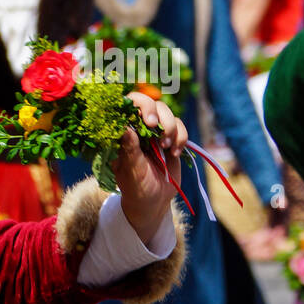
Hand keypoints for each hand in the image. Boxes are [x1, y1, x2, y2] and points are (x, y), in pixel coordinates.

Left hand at [112, 92, 187, 245]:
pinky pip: (179, 126)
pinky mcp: (170, 137)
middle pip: (150, 103)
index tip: (148, 120)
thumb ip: (129, 149)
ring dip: (170, 128)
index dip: (138, 104)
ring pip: (166, 112)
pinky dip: (181, 137)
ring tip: (166, 148)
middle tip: (157, 129)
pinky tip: (174, 154)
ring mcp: (154, 132)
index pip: (126, 105)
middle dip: (158, 114)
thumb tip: (125, 128)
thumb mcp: (131, 170)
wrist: (153, 201)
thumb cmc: (135, 186)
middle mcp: (137, 128)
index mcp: (121, 132)